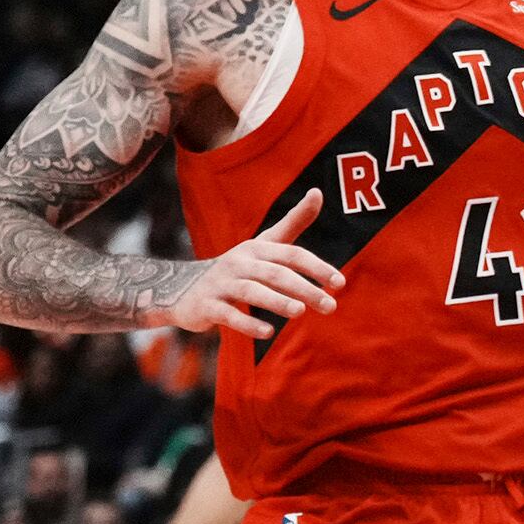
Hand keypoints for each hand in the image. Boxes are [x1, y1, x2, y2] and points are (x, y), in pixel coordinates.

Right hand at [163, 189, 344, 339]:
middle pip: (275, 274)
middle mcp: (239, 263)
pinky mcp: (206, 306)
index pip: (292, 255)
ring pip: (251, 292)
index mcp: (257, 248)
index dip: (317, 267)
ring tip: (300, 312)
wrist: (183, 288)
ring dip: (277, 302)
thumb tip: (318, 191)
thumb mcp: (264, 243)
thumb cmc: (238, 267)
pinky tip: (269, 332)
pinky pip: (228, 315)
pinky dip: (248, 323)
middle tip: (330, 306)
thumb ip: (293, 222)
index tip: (340, 283)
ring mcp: (221, 284)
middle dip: (305, 289)